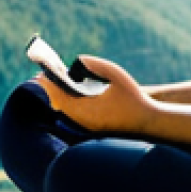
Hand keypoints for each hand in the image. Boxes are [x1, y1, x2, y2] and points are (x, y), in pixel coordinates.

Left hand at [31, 54, 156, 135]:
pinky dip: (70, 101)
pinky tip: (72, 91)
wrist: (149, 122)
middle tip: (46, 73)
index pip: (57, 94)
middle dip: (53, 87)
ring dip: (61, 94)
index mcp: (85, 109)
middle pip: (58, 102)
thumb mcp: (115, 74)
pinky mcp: (92, 129)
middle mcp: (82, 121)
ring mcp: (87, 127)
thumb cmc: (133, 97)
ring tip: (57, 79)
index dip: (48, 81)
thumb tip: (76, 62)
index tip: (41, 71)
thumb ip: (94, 64)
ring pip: (66, 109)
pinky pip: (75, 114)